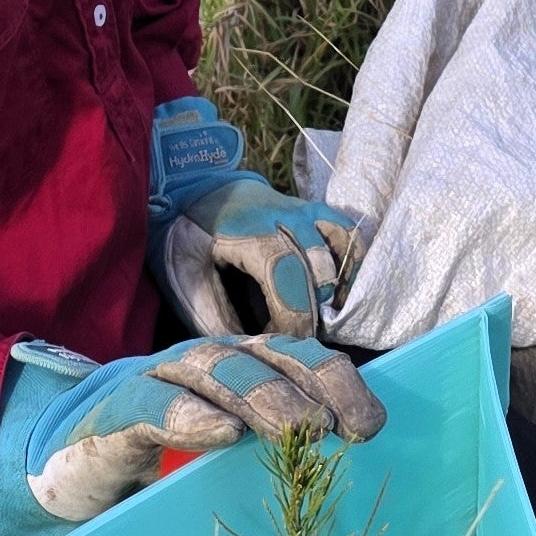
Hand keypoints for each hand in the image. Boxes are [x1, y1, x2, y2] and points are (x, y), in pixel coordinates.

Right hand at [0, 334, 385, 535]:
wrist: (56, 461)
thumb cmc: (153, 460)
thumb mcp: (220, 459)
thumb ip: (268, 458)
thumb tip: (347, 491)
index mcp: (234, 371)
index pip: (295, 359)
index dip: (336, 382)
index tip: (372, 426)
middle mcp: (200, 365)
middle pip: (266, 355)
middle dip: (313, 385)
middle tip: (348, 428)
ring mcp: (154, 381)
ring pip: (215, 369)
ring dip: (262, 395)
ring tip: (301, 430)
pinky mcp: (111, 414)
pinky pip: (151, 403)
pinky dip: (186, 414)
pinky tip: (220, 433)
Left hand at [158, 177, 365, 340]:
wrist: (189, 184)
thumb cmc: (184, 234)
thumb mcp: (184, 275)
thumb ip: (215, 316)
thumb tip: (252, 352)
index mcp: (250, 230)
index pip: (288, 277)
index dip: (293, 319)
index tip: (285, 345)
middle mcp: (286, 216)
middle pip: (321, 271)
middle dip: (314, 313)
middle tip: (295, 339)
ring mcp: (306, 210)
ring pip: (344, 250)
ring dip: (338, 289)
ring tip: (321, 318)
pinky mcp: (316, 211)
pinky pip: (349, 235)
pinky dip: (350, 265)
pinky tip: (336, 293)